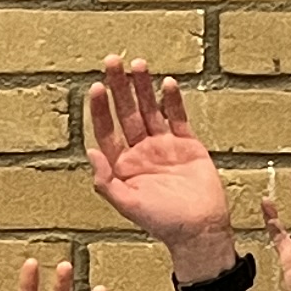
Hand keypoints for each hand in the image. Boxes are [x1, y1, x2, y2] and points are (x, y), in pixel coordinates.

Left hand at [83, 57, 235, 281]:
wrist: (200, 230)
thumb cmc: (163, 223)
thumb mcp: (128, 205)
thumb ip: (106, 181)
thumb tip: (90, 152)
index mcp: (123, 165)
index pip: (106, 131)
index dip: (101, 109)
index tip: (98, 87)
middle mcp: (141, 152)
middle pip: (127, 113)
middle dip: (119, 87)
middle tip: (113, 60)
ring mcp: (164, 146)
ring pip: (151, 109)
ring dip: (144, 87)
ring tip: (138, 64)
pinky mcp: (187, 144)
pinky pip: (178, 117)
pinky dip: (173, 101)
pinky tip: (166, 83)